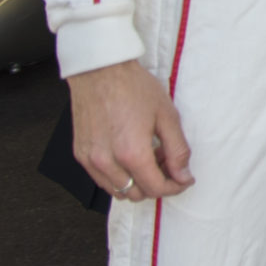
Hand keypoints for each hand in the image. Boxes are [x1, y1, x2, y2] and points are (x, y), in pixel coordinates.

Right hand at [69, 60, 193, 199]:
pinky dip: (119, 176)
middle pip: (136, 194)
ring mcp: (90, 161)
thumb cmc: (133, 88)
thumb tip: (183, 175)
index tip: (184, 179)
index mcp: (131, 153)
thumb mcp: (166, 116)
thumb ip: (177, 150)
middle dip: (157, 184)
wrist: (100, 71)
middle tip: (168, 162)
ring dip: (137, 183)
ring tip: (150, 157)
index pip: (155, 188)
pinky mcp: (81, 155)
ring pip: (118, 191)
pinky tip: (130, 156)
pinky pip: (102, 180)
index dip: (174, 187)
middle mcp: (107, 162)